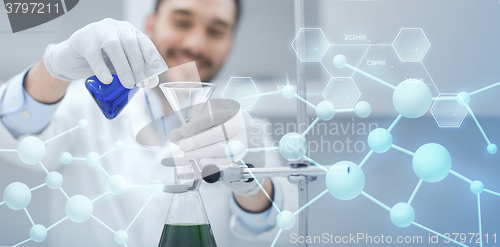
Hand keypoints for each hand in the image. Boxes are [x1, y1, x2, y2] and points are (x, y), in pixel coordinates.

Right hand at [43, 18, 165, 88]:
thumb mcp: (119, 64)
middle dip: (138, 64)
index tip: (156, 67)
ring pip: (113, 46)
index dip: (150, 54)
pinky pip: (93, 53)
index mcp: (127, 31)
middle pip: (130, 43)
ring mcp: (97, 31)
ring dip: (123, 67)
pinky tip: (107, 79)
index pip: (143, 40)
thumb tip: (152, 82)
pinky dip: (101, 68)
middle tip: (142, 83)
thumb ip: (133, 70)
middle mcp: (114, 27)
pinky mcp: (82, 39)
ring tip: (128, 84)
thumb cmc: (100, 61)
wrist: (71, 60)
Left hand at [169, 99, 266, 195]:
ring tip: (188, 155)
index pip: (215, 116)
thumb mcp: (205, 119)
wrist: (239, 134)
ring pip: (223, 148)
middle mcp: (239, 125)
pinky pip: (227, 162)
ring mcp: (242, 141)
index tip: (184, 131)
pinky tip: (201, 163)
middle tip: (183, 146)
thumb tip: (175, 136)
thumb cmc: (218, 124)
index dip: (198, 124)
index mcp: (230, 111)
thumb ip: (190, 126)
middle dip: (199, 141)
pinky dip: (213, 164)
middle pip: (220, 133)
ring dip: (203, 153)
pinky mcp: (240, 156)